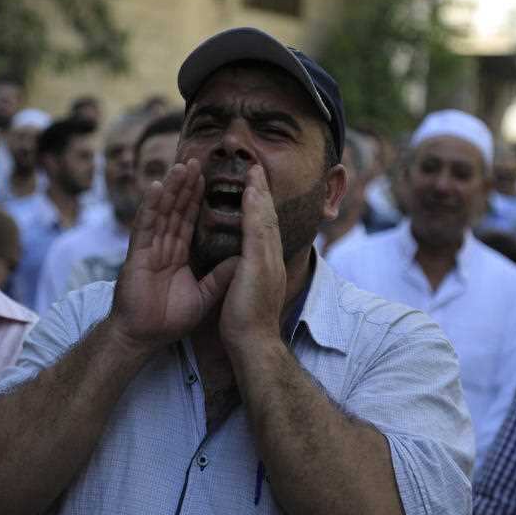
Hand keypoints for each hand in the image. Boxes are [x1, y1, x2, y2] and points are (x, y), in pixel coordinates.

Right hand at [110, 159, 237, 353]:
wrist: (144, 338)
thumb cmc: (170, 320)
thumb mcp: (205, 296)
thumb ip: (220, 277)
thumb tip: (241, 259)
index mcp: (178, 255)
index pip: (190, 221)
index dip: (197, 199)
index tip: (207, 178)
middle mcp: (163, 247)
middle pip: (176, 210)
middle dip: (185, 186)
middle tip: (196, 160)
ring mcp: (149, 249)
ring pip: (162, 212)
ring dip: (172, 188)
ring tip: (181, 165)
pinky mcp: (138, 255)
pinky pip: (145, 227)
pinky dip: (150, 206)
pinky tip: (157, 187)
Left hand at [219, 164, 286, 353]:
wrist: (254, 345)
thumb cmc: (247, 325)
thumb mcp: (248, 294)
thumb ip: (247, 278)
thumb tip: (242, 270)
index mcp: (268, 266)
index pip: (264, 231)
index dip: (260, 210)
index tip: (255, 190)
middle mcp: (273, 259)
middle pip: (269, 220)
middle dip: (263, 194)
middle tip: (258, 170)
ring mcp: (269, 261)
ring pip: (266, 220)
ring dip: (260, 193)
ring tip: (255, 171)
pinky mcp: (260, 264)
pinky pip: (257, 231)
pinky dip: (255, 209)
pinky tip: (251, 192)